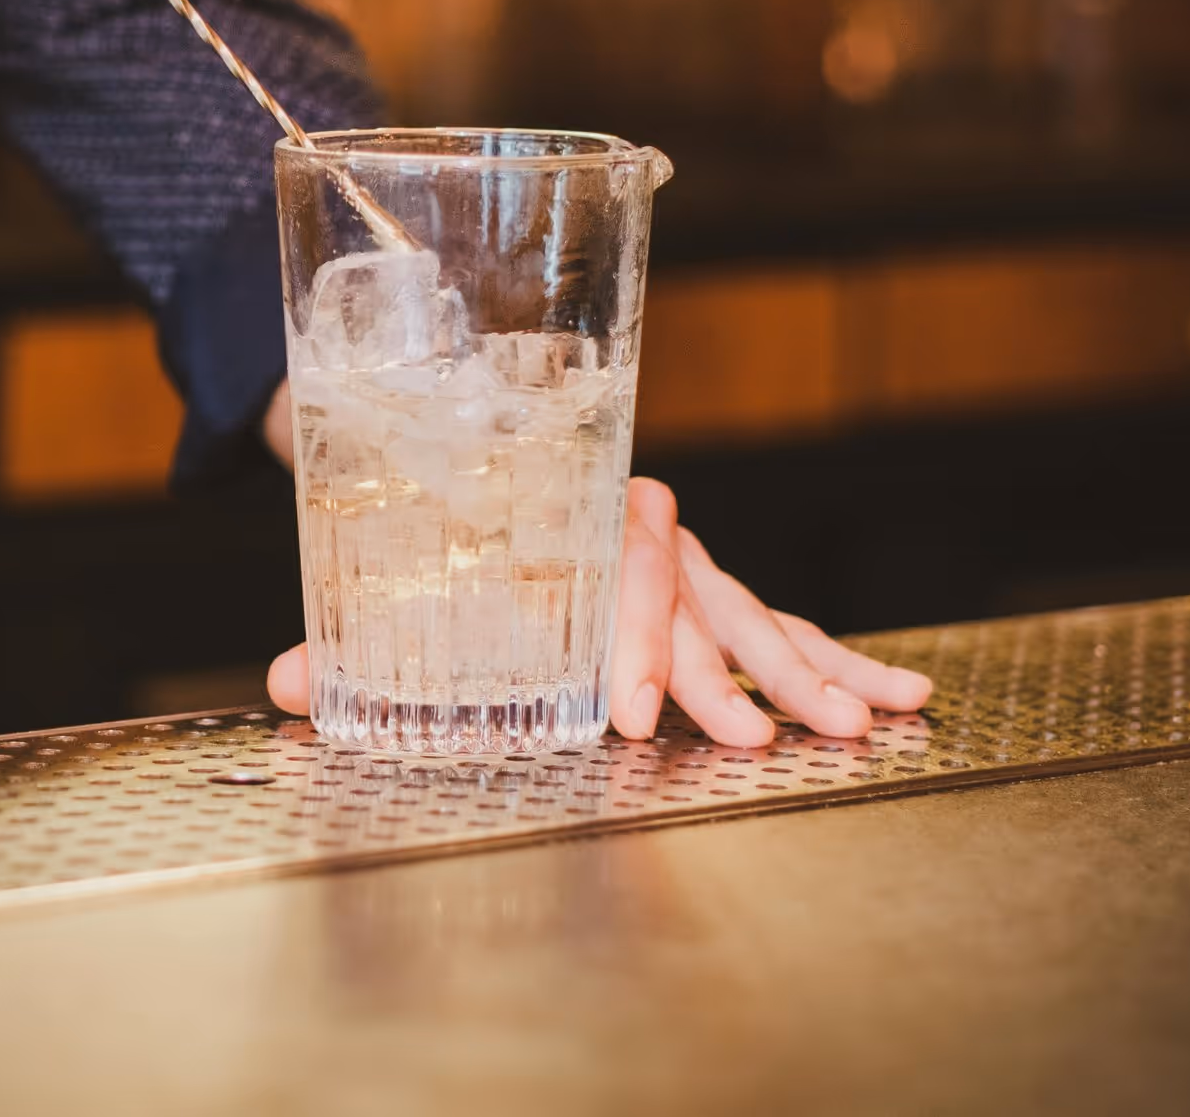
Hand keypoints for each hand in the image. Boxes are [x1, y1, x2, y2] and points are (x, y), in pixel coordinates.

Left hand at [264, 475, 932, 745]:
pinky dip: (839, 661)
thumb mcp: (393, 584)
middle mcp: (633, 530)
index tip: (622, 716)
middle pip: (692, 596)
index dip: (621, 644)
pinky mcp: (711, 592)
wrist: (465, 453)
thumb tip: (285, 687)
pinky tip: (903, 696)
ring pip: (752, 610)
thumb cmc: (439, 537)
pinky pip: (781, 625)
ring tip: (867, 720)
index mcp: (563, 515)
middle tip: (757, 737)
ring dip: (808, 670)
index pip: (607, 572)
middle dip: (726, 672)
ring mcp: (681, 560)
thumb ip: (347, 643)